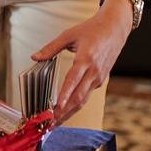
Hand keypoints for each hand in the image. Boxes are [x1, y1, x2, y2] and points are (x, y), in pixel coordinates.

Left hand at [31, 0, 133, 125]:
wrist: (115, 28)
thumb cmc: (92, 29)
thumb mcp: (69, 35)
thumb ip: (51, 47)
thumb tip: (34, 57)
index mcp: (86, 58)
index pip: (73, 80)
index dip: (64, 94)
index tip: (56, 107)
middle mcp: (94, 71)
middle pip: (78, 96)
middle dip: (64, 112)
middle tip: (51, 123)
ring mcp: (99, 77)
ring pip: (83, 99)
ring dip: (70, 112)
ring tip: (56, 122)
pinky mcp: (101, 80)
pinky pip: (87, 94)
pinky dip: (76, 104)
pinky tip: (66, 110)